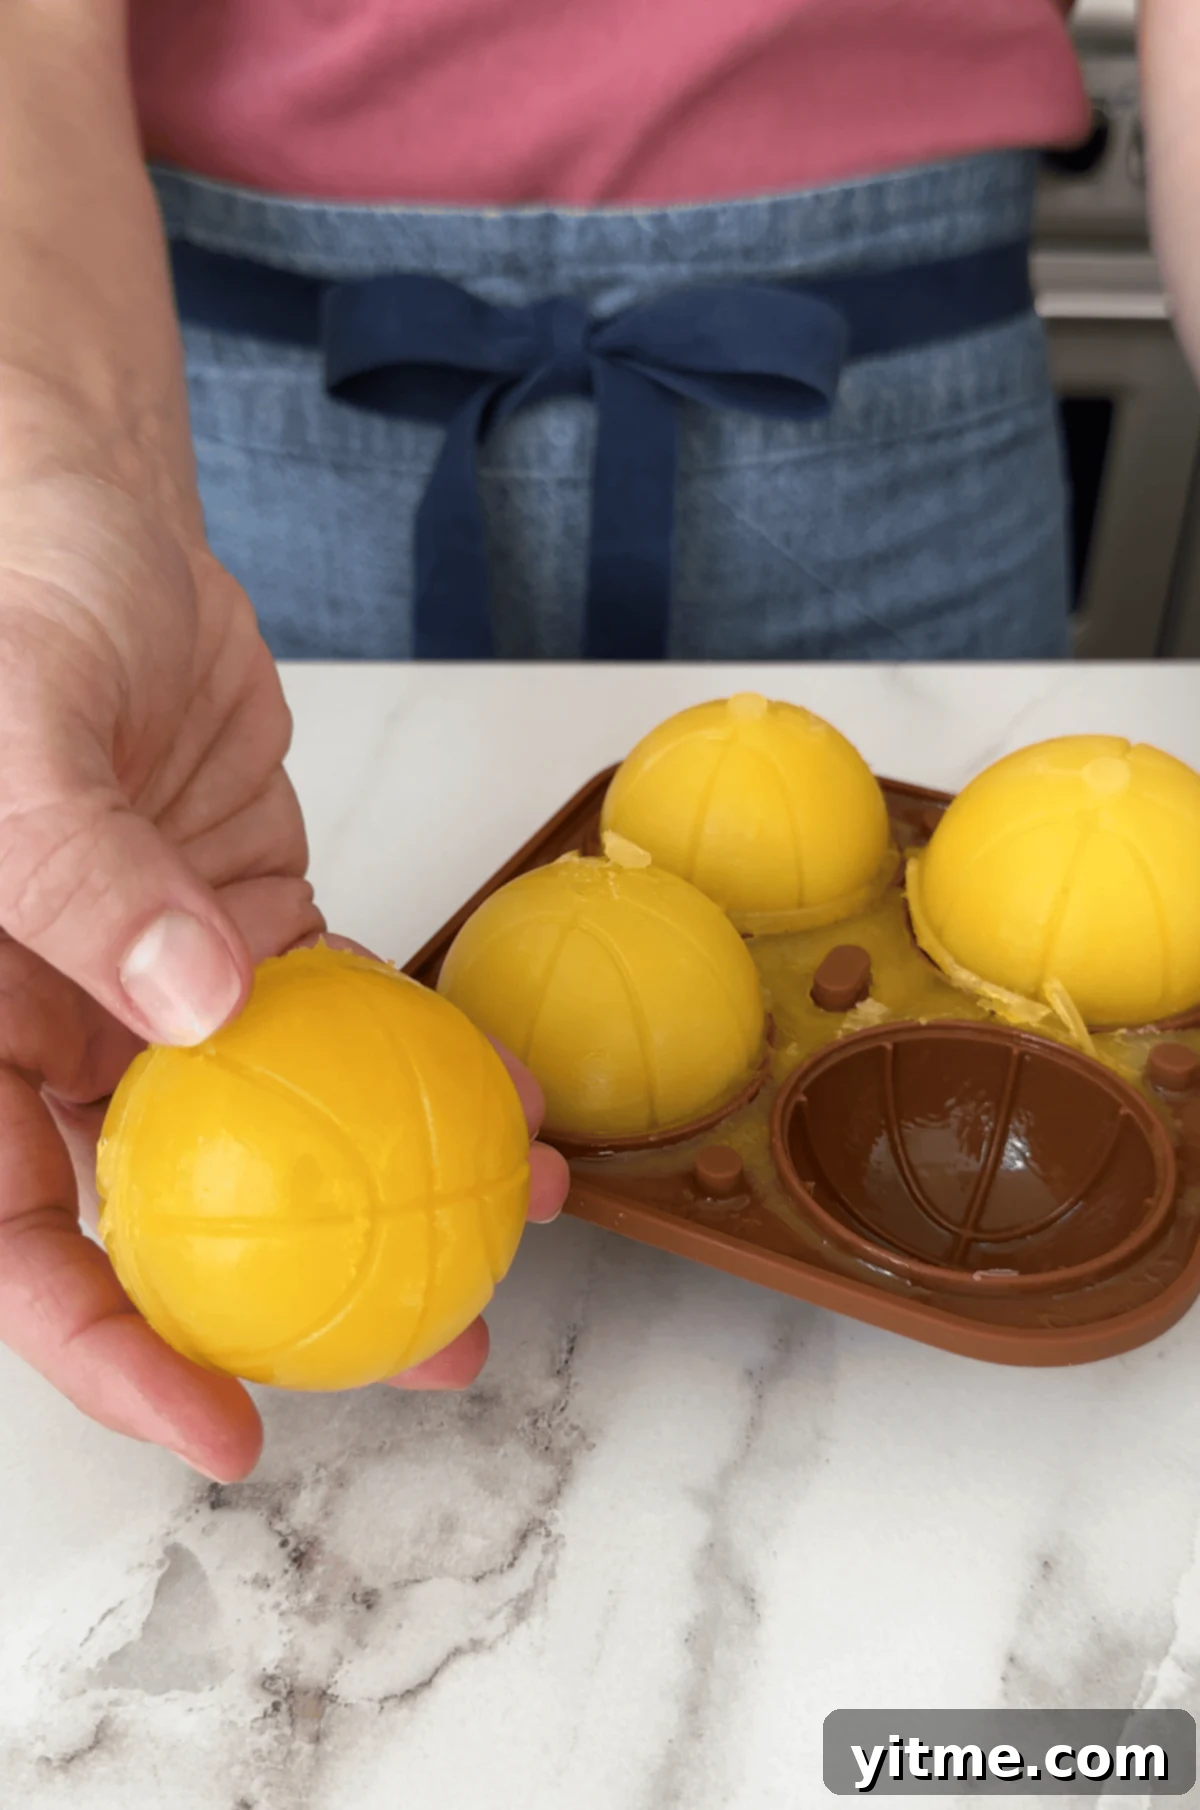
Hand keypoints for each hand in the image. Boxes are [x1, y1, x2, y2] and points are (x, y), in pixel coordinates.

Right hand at [0, 471, 566, 1482]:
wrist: (90, 523)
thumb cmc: (9, 612)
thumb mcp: (10, 741)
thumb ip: (79, 876)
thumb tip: (196, 1011)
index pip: (15, 1237)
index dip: (105, 1351)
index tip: (220, 1424)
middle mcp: (60, 1029)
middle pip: (169, 1213)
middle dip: (293, 1304)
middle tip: (423, 1352)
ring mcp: (166, 984)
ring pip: (278, 1128)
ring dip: (391, 1186)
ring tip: (512, 1231)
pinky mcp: (255, 925)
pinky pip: (345, 1014)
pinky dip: (419, 1054)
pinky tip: (506, 1087)